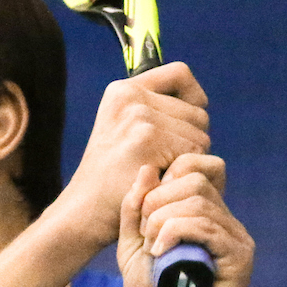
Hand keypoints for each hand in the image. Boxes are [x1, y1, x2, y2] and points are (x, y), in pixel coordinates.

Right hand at [59, 63, 210, 250]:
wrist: (85, 212)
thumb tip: (199, 101)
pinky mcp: (148, 139)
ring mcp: (138, 116)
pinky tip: (163, 183)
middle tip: (166, 165)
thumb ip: (154, 111)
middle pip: (198, 111)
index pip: (181, 74)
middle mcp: (130, 97)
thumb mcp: (122, 132)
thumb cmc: (111, 180)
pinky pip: (195, 152)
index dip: (194, 96)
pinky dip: (185, 172)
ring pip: (200, 134)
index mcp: (122, 90)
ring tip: (161, 175)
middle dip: (192, 139)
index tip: (193, 119)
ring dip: (191, 160)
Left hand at [117, 154, 253, 286]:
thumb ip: (134, 210)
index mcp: (201, 215)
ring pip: (198, 198)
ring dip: (163, 220)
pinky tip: (161, 254)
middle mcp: (223, 221)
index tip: (143, 212)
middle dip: (158, 200)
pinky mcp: (239, 254)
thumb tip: (148, 169)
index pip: (194, 166)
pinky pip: (207, 224)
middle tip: (145, 234)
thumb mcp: (132, 247)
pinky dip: (175, 232)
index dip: (164, 178)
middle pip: (195, 177)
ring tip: (153, 249)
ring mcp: (234, 237)